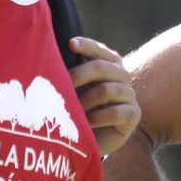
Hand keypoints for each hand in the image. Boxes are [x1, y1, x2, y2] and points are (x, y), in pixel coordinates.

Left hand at [65, 37, 141, 156]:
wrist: (95, 137)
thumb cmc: (80, 107)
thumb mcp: (73, 88)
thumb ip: (68, 73)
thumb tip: (47, 58)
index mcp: (107, 62)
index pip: (98, 49)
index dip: (86, 45)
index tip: (70, 44)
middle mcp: (121, 74)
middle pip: (101, 67)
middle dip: (79, 75)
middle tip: (63, 86)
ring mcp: (129, 94)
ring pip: (107, 90)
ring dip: (86, 100)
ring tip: (73, 110)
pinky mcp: (133, 114)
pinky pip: (117, 112)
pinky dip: (98, 117)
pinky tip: (87, 123)